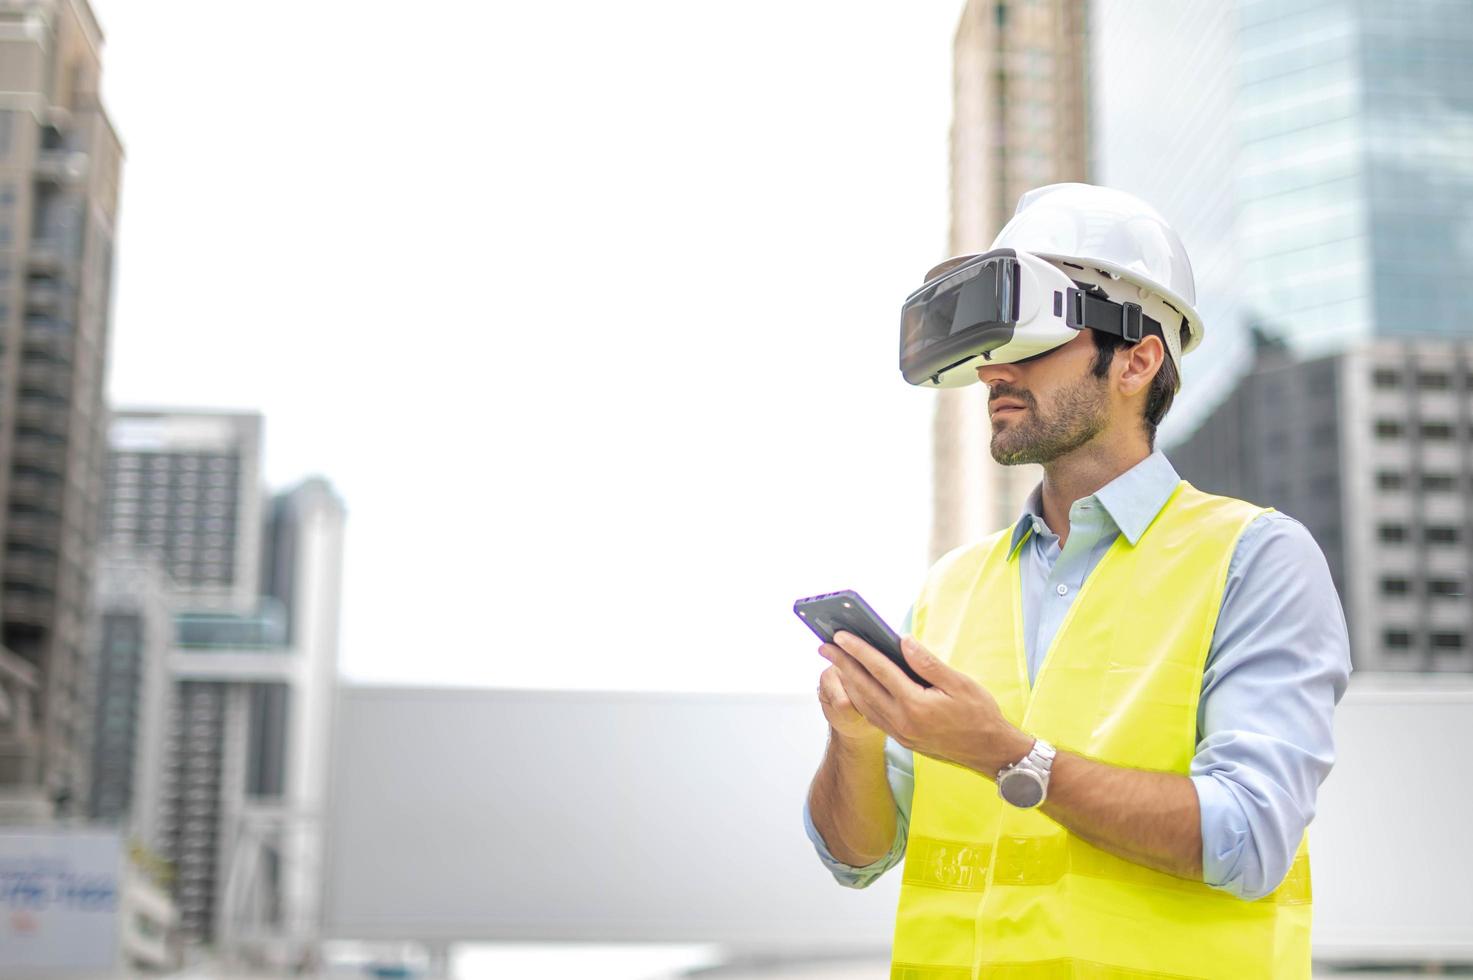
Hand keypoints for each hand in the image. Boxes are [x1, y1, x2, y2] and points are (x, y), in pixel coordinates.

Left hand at [818, 631, 1032, 777]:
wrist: (989, 753)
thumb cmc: (979, 715)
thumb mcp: (960, 683)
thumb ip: (928, 663)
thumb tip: (903, 642)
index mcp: (915, 704)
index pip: (879, 670)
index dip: (858, 651)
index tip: (840, 636)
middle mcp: (902, 721)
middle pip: (863, 687)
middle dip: (842, 664)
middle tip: (824, 646)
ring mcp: (900, 733)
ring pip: (864, 703)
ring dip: (847, 681)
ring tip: (835, 662)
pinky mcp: (902, 739)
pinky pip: (873, 715)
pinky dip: (860, 698)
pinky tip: (856, 686)